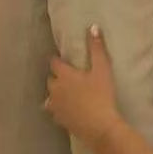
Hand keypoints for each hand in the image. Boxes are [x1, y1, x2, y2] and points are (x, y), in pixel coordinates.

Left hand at [45, 25, 122, 144]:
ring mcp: (55, 105)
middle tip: (67, 76)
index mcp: (64, 75)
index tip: (62, 59)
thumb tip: (93, 27)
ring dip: (56, 93)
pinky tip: (65, 110)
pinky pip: (54, 111)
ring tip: (65, 93)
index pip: (54, 62)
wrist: (99, 126)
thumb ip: (97, 48)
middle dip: (57, 76)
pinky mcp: (58, 119)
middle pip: (50, 79)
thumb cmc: (101, 95)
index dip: (57, 60)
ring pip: (50, 96)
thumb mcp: (102, 69)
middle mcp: (55, 89)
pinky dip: (58, 108)